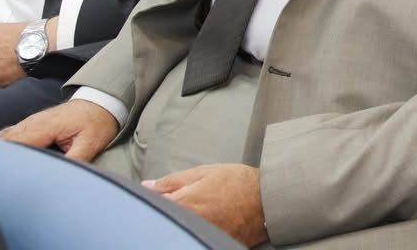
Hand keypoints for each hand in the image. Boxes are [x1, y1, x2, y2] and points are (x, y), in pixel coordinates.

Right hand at [0, 99, 117, 160]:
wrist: (100, 103)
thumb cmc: (97, 122)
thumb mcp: (91, 143)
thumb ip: (74, 160)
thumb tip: (59, 178)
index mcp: (45, 126)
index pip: (15, 144)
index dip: (4, 162)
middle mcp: (31, 123)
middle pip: (2, 142)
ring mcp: (28, 123)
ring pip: (1, 139)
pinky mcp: (29, 127)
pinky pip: (7, 138)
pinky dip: (1, 150)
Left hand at [144, 164, 267, 246]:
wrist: (269, 200)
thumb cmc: (238, 183)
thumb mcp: (205, 172)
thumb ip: (173, 181)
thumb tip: (148, 187)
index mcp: (183, 204)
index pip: (153, 207)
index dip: (152, 202)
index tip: (155, 197)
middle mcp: (189, 224)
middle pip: (165, 222)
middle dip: (167, 212)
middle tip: (183, 203)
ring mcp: (200, 235)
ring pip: (179, 230)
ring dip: (181, 221)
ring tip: (200, 210)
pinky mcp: (213, 242)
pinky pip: (194, 237)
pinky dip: (194, 230)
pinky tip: (207, 221)